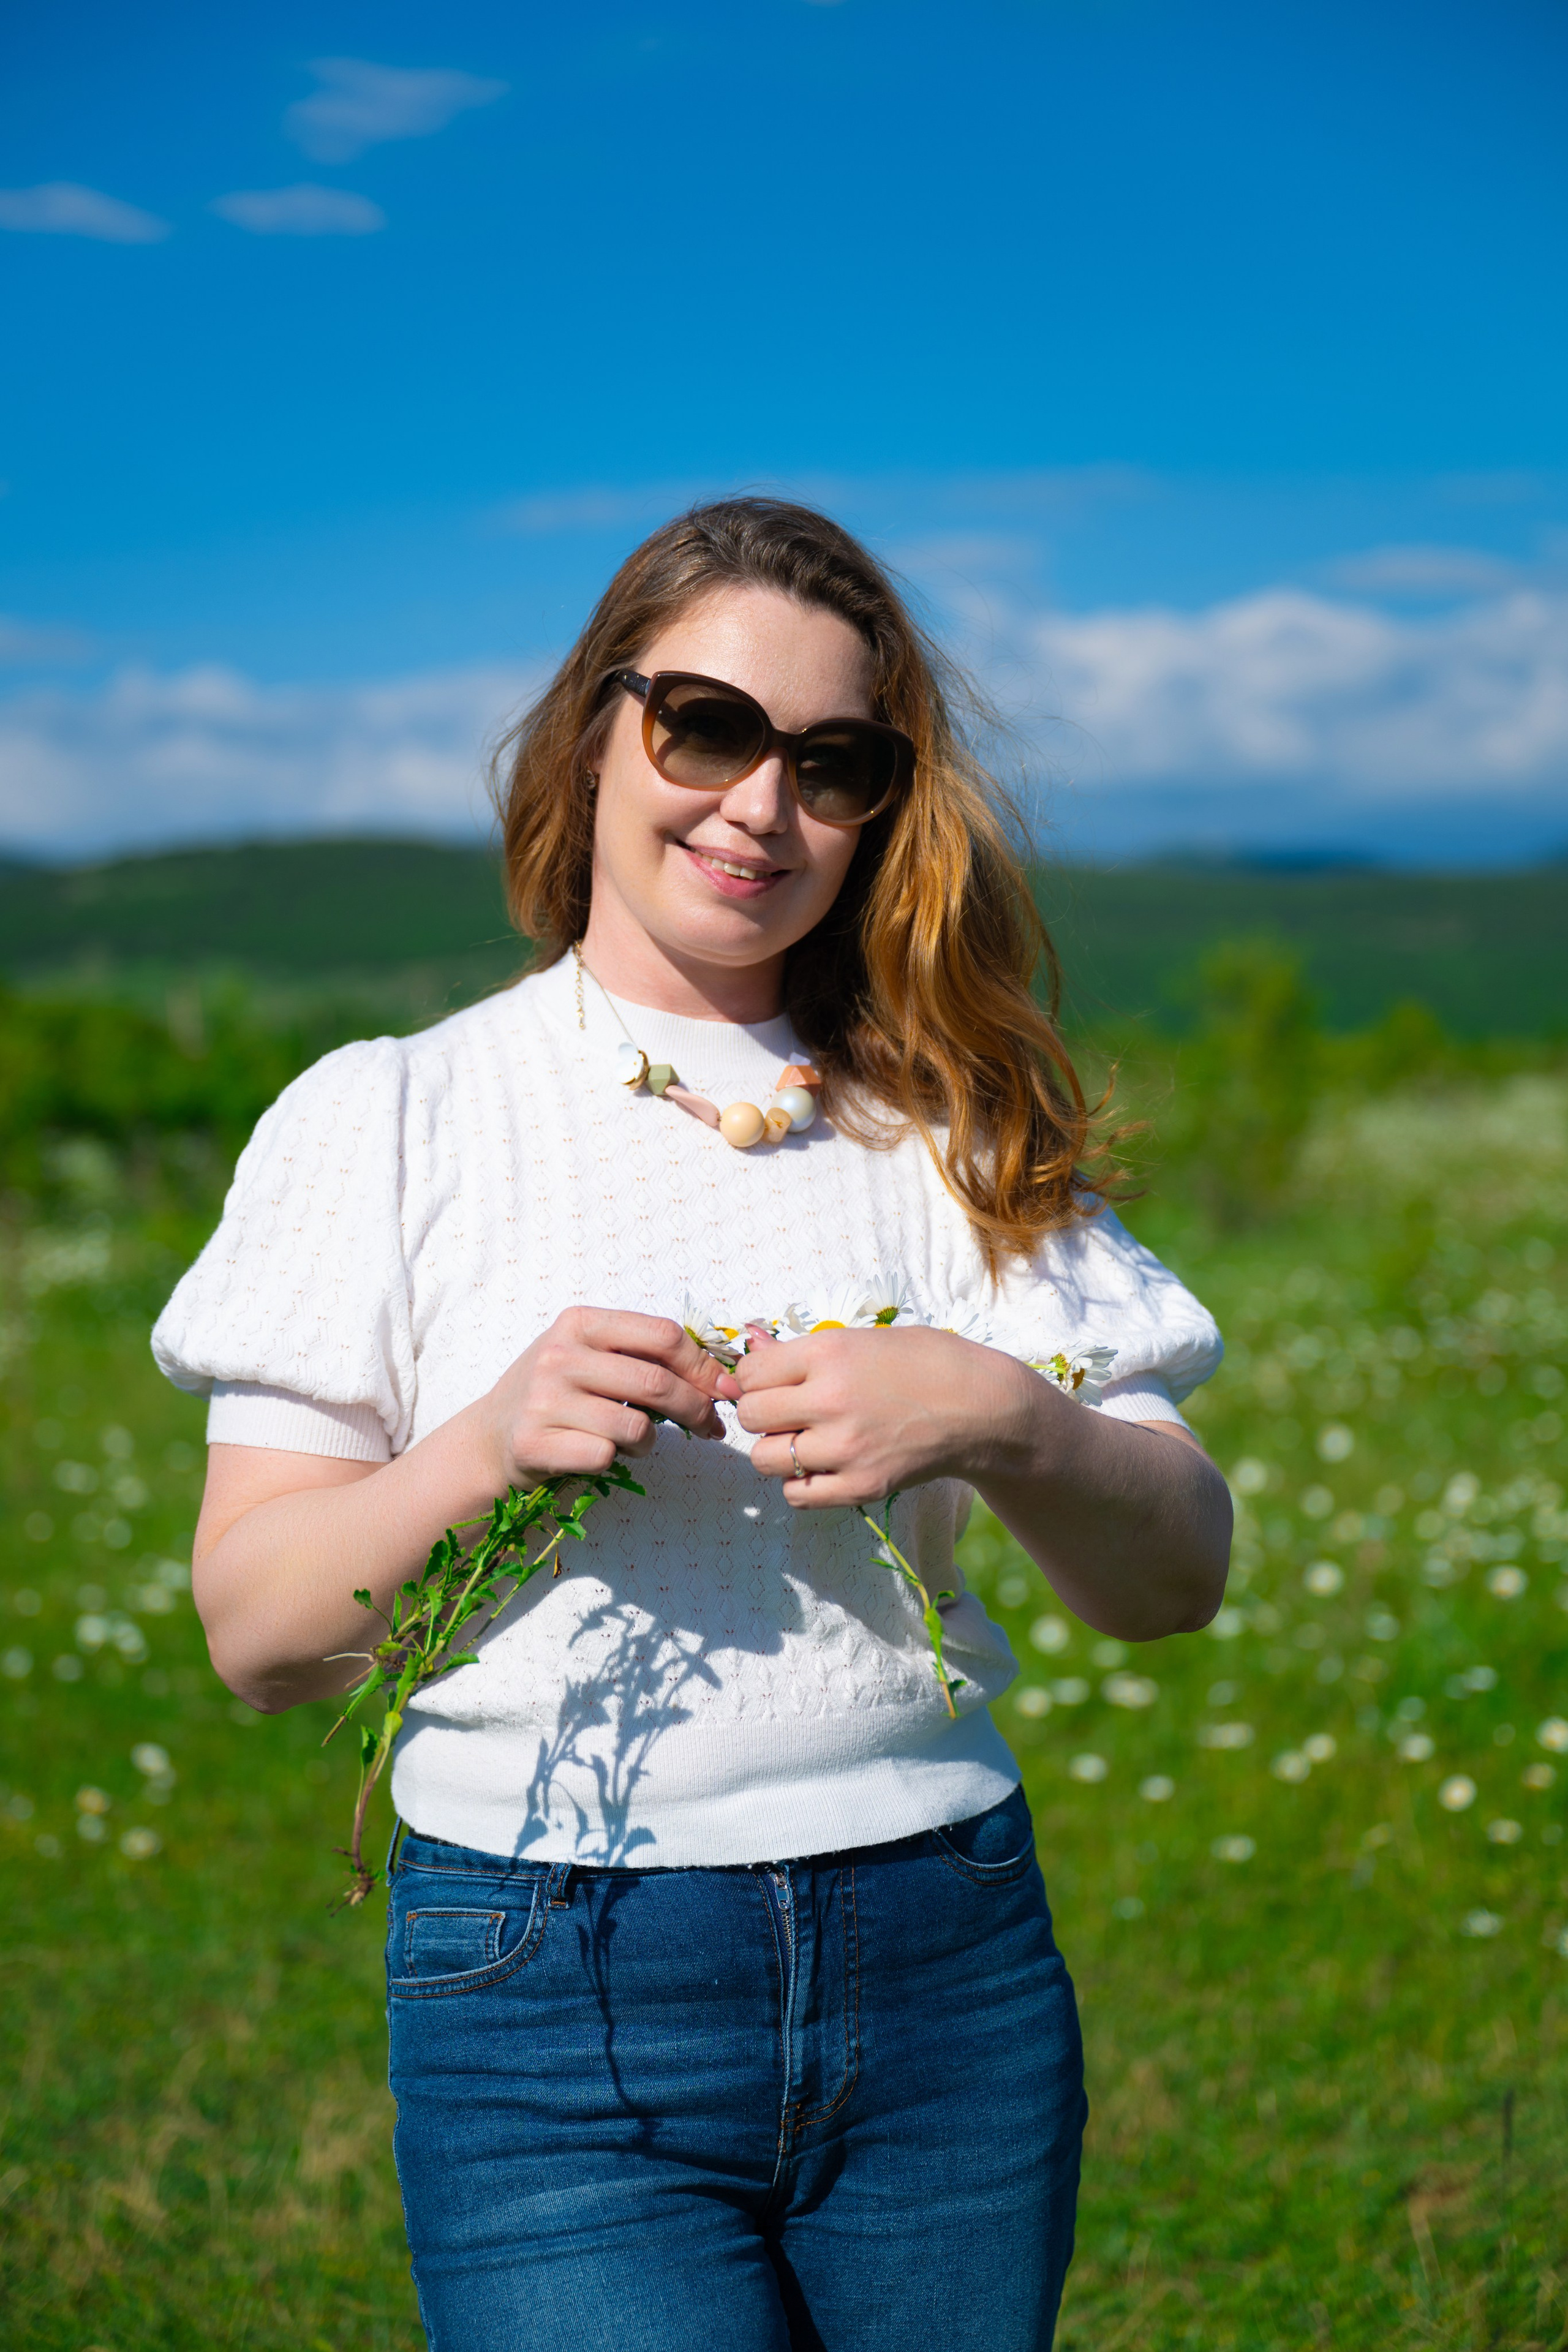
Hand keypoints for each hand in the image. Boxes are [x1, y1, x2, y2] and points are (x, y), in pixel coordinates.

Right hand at [474, 1309, 727, 1487]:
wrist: (490, 1436)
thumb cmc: (556, 1393)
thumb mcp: (590, 1355)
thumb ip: (643, 1355)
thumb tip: (720, 1377)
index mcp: (579, 1323)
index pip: (663, 1336)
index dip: (703, 1365)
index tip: (723, 1389)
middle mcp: (559, 1355)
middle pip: (657, 1382)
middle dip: (696, 1409)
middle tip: (710, 1427)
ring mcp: (544, 1400)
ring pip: (636, 1426)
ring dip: (650, 1441)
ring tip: (636, 1441)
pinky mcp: (535, 1443)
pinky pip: (606, 1455)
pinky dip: (616, 1460)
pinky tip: (599, 1452)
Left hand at [717, 1326, 1055, 1509]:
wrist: (982, 1408)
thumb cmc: (926, 1363)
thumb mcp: (863, 1340)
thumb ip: (801, 1351)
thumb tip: (749, 1348)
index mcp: (827, 1354)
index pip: (749, 1372)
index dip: (756, 1377)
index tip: (775, 1381)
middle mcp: (829, 1400)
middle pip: (750, 1416)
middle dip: (762, 1413)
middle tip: (789, 1411)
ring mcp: (843, 1448)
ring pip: (764, 1458)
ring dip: (777, 1450)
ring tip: (806, 1440)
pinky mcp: (860, 1486)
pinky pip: (796, 1495)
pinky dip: (800, 1483)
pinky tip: (821, 1467)